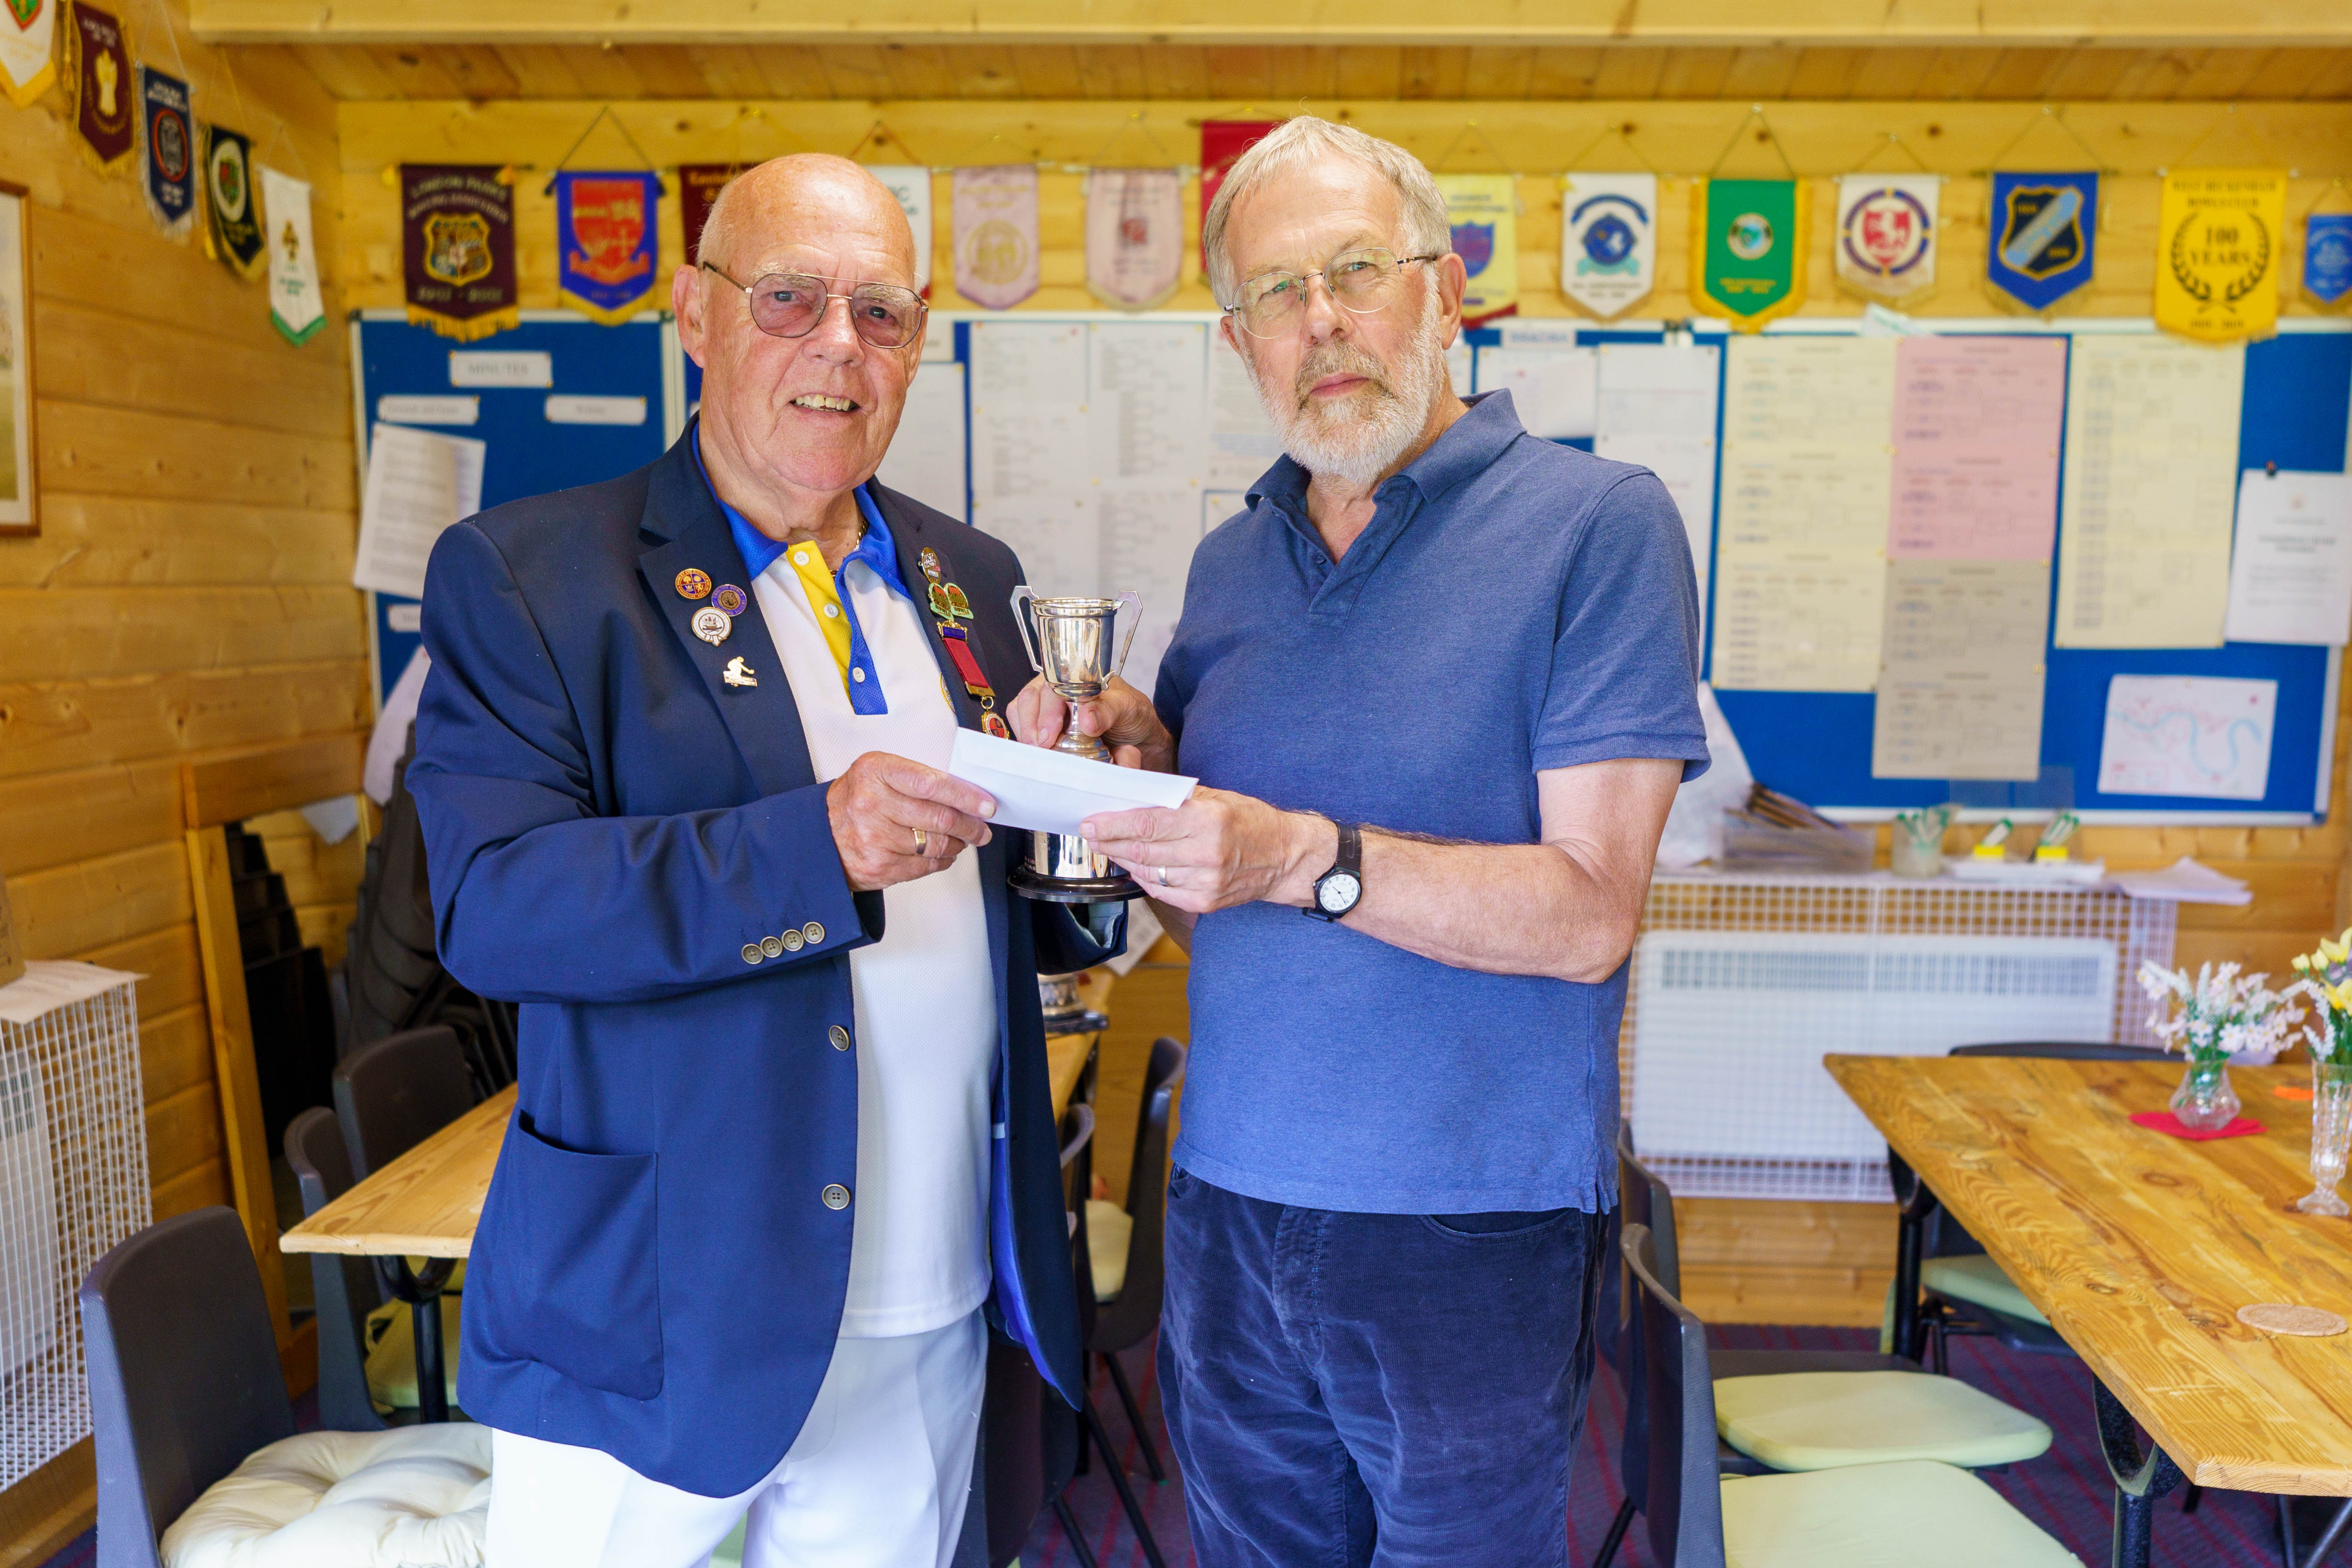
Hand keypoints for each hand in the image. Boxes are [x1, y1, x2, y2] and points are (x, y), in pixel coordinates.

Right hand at [827, 752, 995, 892]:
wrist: (820, 835)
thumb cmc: (856, 800)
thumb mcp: (879, 774)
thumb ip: (917, 779)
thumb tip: (965, 795)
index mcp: (876, 772)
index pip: (933, 784)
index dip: (966, 796)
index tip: (986, 805)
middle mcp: (872, 804)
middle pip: (939, 818)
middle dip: (970, 825)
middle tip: (981, 828)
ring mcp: (874, 838)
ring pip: (936, 845)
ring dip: (958, 844)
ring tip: (962, 839)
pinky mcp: (879, 867)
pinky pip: (925, 866)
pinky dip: (941, 861)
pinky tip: (943, 854)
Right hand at [1007, 675, 1174, 771]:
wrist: (1136, 738)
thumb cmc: (1131, 716)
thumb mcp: (1128, 710)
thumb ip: (1108, 711)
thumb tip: (1087, 719)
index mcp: (1075, 676)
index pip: (1050, 685)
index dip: (1047, 711)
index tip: (1049, 736)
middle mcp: (1056, 688)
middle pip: (1030, 698)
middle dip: (1030, 725)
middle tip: (1040, 748)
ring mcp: (1046, 706)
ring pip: (1020, 712)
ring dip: (1025, 733)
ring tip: (1036, 754)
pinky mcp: (1042, 726)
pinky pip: (1023, 728)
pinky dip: (1025, 740)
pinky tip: (1036, 754)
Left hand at [1080, 789, 1335, 915]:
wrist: (1286, 857)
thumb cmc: (1250, 821)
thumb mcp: (1217, 797)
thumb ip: (1175, 799)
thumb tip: (1131, 797)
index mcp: (1208, 819)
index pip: (1148, 823)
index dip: (1113, 825)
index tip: (1090, 823)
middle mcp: (1206, 852)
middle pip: (1142, 850)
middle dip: (1110, 842)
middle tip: (1091, 835)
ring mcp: (1206, 881)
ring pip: (1148, 872)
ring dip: (1124, 860)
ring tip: (1111, 848)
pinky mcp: (1206, 902)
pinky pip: (1161, 890)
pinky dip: (1144, 878)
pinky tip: (1136, 867)